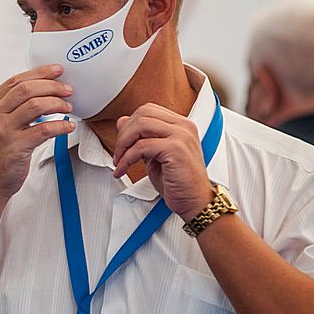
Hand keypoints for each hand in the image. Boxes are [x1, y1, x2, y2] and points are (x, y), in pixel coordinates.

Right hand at [0, 65, 75, 198]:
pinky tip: (68, 127)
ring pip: (35, 105)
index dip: (39, 73)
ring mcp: (3, 131)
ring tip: (69, 108)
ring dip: (57, 104)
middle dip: (52, 86)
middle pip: (26, 89)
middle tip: (68, 90)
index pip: (15, 80)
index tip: (57, 70)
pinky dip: (60, 126)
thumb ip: (11, 107)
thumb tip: (42, 90)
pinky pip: (44, 130)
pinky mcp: (15, 147)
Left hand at [111, 103, 212, 219]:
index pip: (148, 110)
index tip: (122, 142)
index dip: (130, 124)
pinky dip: (127, 158)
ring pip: (141, 125)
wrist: (195, 203)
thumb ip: (141, 138)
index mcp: (181, 125)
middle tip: (118, 152)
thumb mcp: (154, 156)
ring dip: (123, 144)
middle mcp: (183, 126)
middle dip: (124, 133)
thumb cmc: (178, 183)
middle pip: (143, 113)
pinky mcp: (176, 149)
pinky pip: (142, 146)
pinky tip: (123, 169)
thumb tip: (122, 123)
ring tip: (119, 161)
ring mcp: (181, 136)